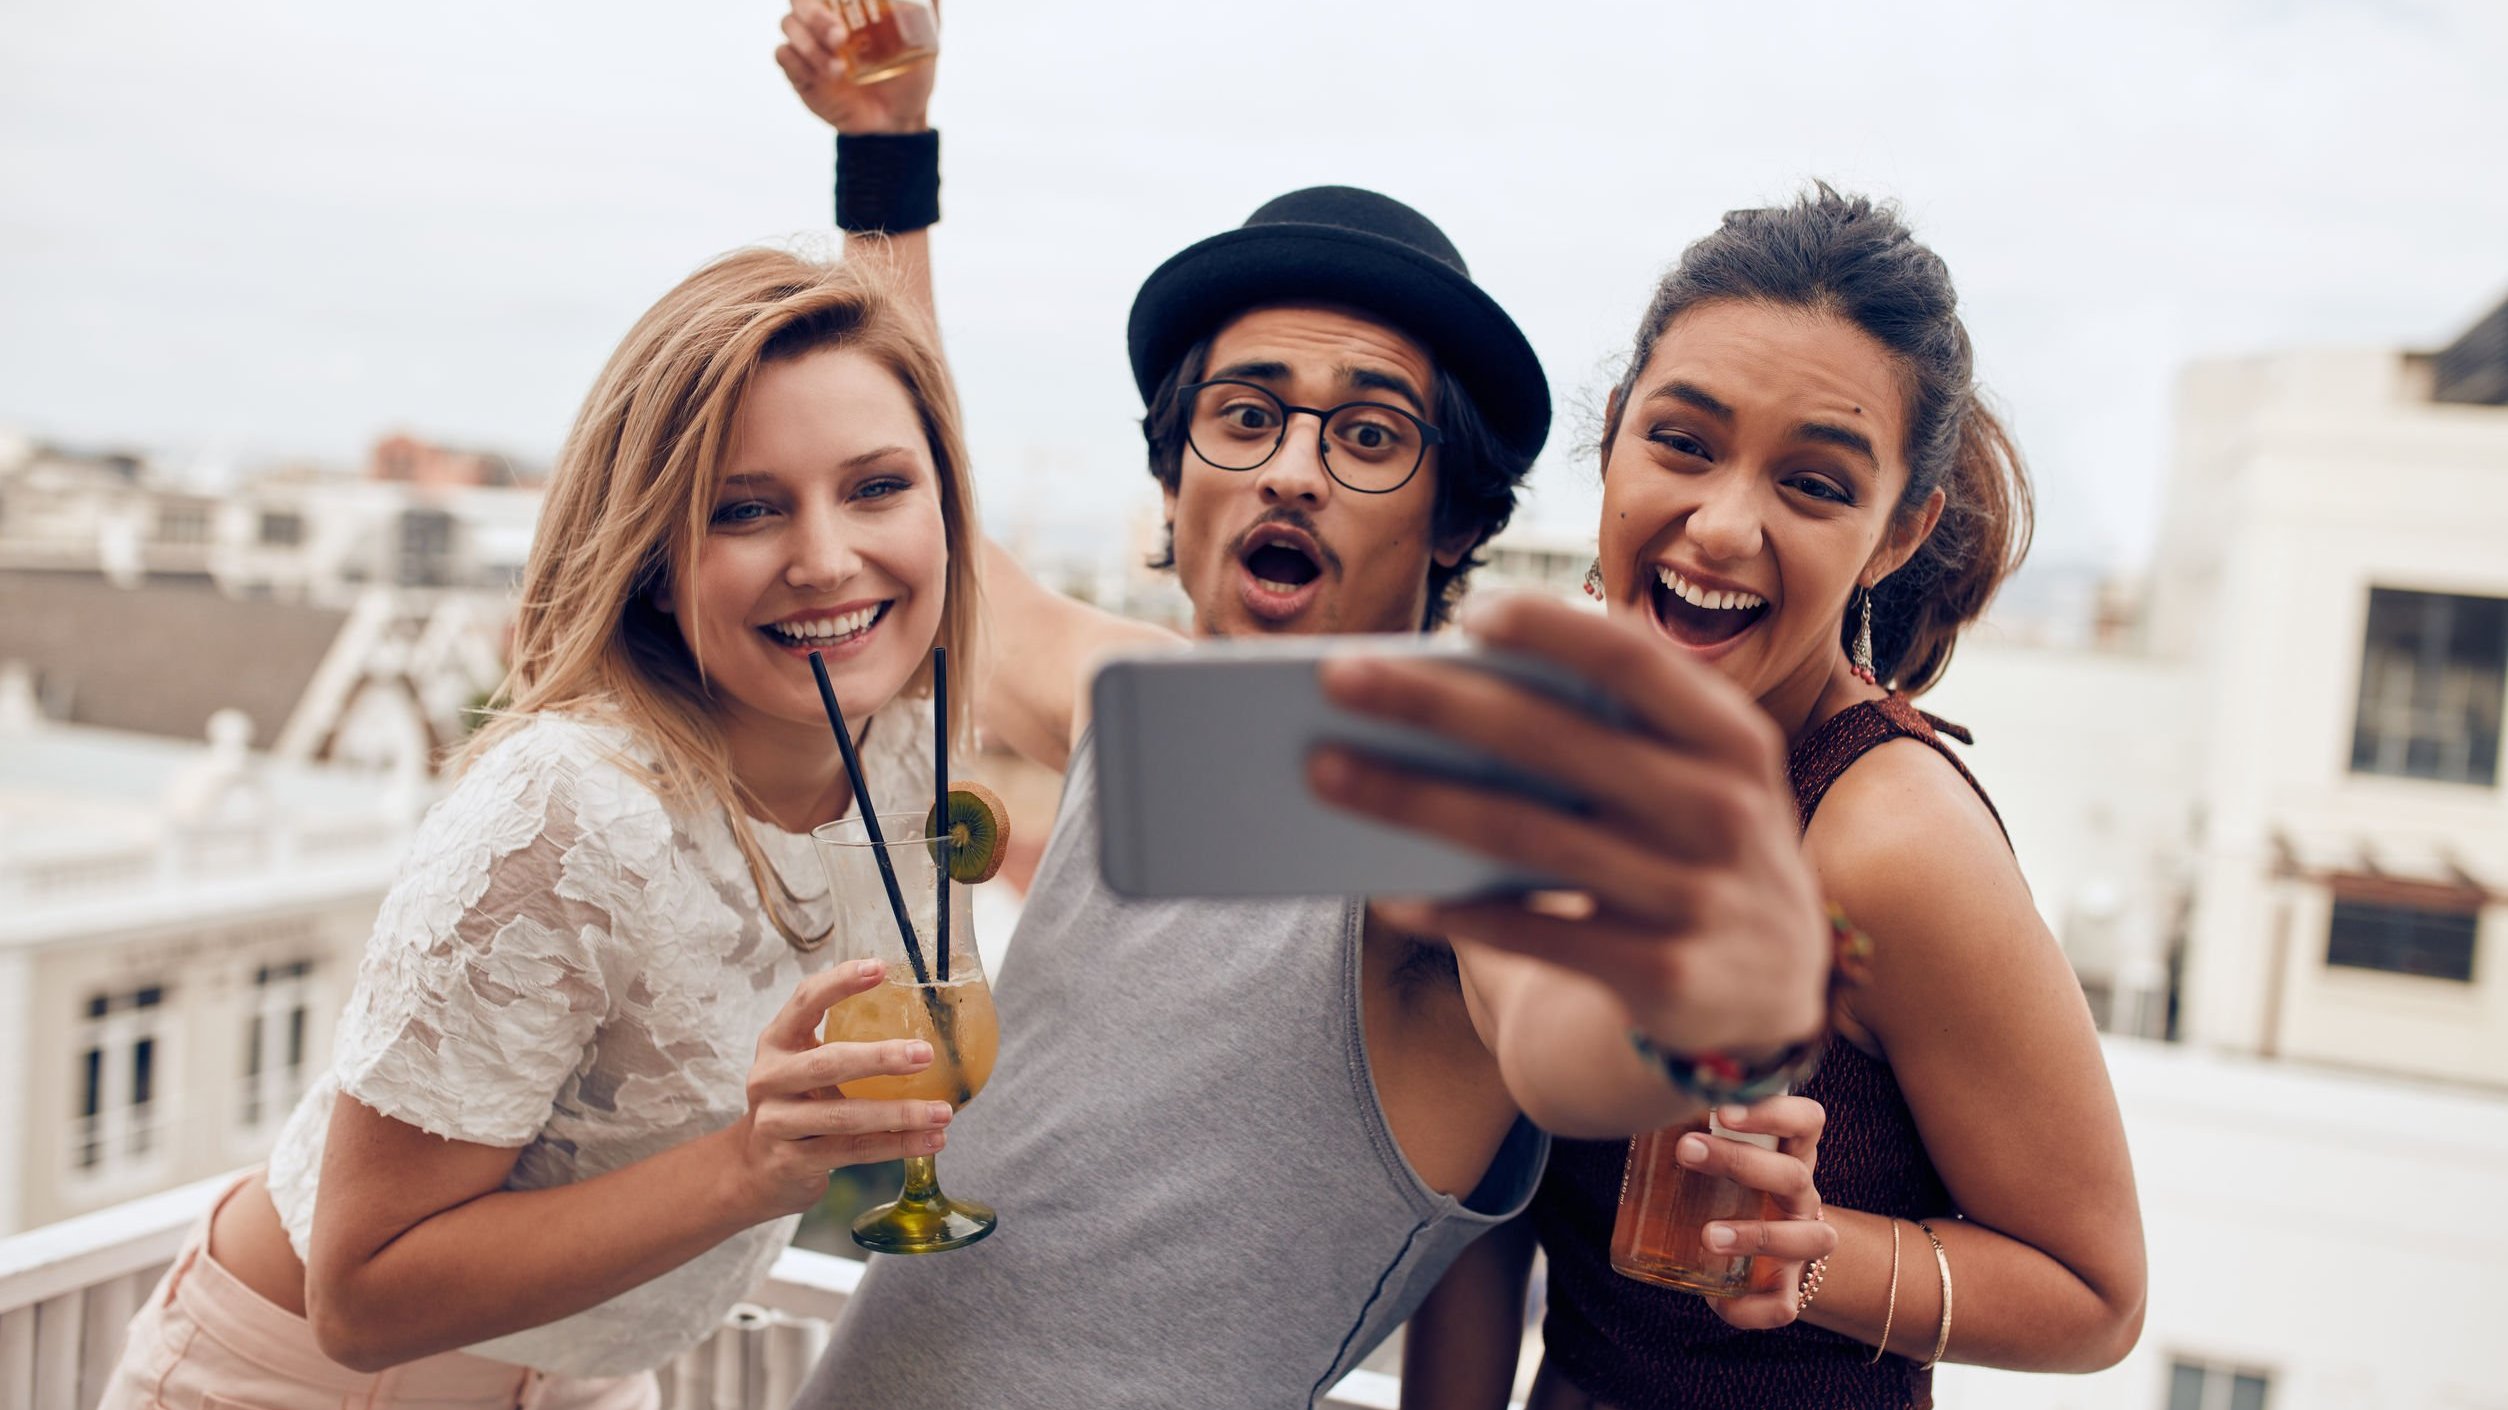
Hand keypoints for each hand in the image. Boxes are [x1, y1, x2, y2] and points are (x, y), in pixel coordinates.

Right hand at [725, 959, 951, 1220]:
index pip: (805, 1001)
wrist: (757, 1170)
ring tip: (943, 1112)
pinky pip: (851, 1152)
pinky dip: (895, 1146)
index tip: (880, 968)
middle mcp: (769, 1078)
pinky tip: (930, 1141)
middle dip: (880, 1058)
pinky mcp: (789, 1162)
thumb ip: (845, 1044)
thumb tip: (928, 1022)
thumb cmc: (798, 1105)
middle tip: (926, 1054)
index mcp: (777, 1042)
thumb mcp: (806, 1067)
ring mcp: (775, 1123)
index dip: (840, 982)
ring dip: (900, 1114)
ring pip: (844, 1117)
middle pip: (827, 1063)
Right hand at [776, 0, 936, 133]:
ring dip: (810, 45)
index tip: (843, 3)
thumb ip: (926, 14)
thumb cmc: (909, 77)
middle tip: (840, 37)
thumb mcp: (925, 43)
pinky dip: (796, 61)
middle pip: (800, 3)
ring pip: (788, 27)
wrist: (898, 121)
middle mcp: (823, 22)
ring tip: (839, 71)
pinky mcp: (800, 73)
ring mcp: (809, 46)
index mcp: (847, 8)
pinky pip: (783, 56)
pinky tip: (819, 75)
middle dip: (816, 17)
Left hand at [1311, 593, 1828, 1054]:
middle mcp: (1725, 810)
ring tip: (1325, 774)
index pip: (1632, 659)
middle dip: (1433, 702)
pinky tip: (1389, 893)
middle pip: (1552, 740)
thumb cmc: (1694, 846)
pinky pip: (1537, 936)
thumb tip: (1441, 692)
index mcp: (1731, 737)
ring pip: (1526, 837)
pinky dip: (1457, 912)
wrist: (1771, 992)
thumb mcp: (1692, 779)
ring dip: (1412, 802)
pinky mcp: (1664, 975)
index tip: (1462, 612)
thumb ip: (1610, 733)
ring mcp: (1698, 896)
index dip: (1547, 627)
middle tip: (1336, 678)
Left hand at [1683, 1095, 1834, 1329]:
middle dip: (1740, 1162)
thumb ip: (1689, 1130)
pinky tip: (1715, 1300)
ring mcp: (1801, 1246)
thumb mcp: (1721, 1154)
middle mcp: (1803, 1198)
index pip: (1806, 1122)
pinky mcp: (1787, 1289)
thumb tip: (1632, 1104)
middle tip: (1686, 1151)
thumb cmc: (1732, 1189)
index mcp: (1789, 1156)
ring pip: (1807, 1240)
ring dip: (1756, 1236)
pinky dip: (1751, 1308)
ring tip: (1707, 1235)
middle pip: (1794, 1176)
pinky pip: (1783, 1305)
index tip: (1723, 1110)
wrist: (1770, 1254)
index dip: (1775, 1112)